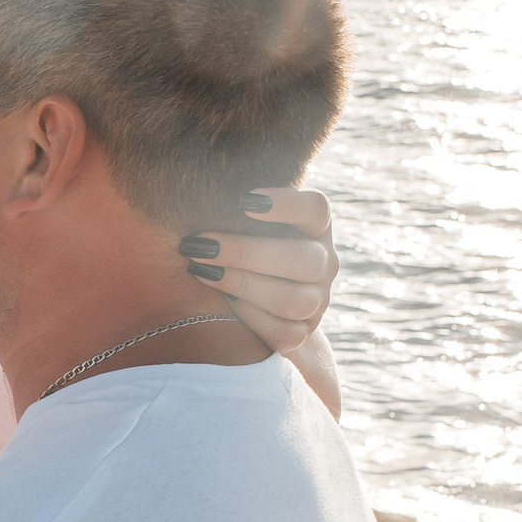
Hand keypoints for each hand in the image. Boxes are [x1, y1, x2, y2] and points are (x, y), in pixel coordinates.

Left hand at [183, 186, 338, 352]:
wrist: (252, 302)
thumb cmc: (238, 243)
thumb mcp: (241, 221)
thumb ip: (233, 207)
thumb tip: (198, 188)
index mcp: (314, 228)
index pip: (316, 209)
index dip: (286, 205)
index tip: (243, 200)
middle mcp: (324, 263)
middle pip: (302, 260)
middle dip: (245, 252)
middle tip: (199, 245)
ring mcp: (317, 302)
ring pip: (293, 300)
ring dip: (241, 284)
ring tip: (201, 271)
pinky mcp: (301, 334)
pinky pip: (283, 333)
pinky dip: (251, 319)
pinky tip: (224, 304)